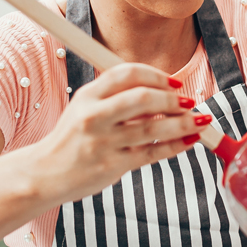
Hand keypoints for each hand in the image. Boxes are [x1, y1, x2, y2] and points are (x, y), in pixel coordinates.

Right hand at [28, 63, 210, 202]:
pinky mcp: (112, 166)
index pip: (127, 74)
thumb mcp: (84, 108)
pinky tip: (190, 140)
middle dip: (173, 100)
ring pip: (153, 129)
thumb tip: (163, 92)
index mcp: (88, 95)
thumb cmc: (72, 138)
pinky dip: (176, 146)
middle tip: (189, 103)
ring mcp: (103, 143)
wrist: (45, 173)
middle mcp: (94, 117)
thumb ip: (117, 97)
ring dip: (183, 124)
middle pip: (143, 99)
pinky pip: (152, 154)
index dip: (156, 75)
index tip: (174, 83)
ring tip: (201, 121)